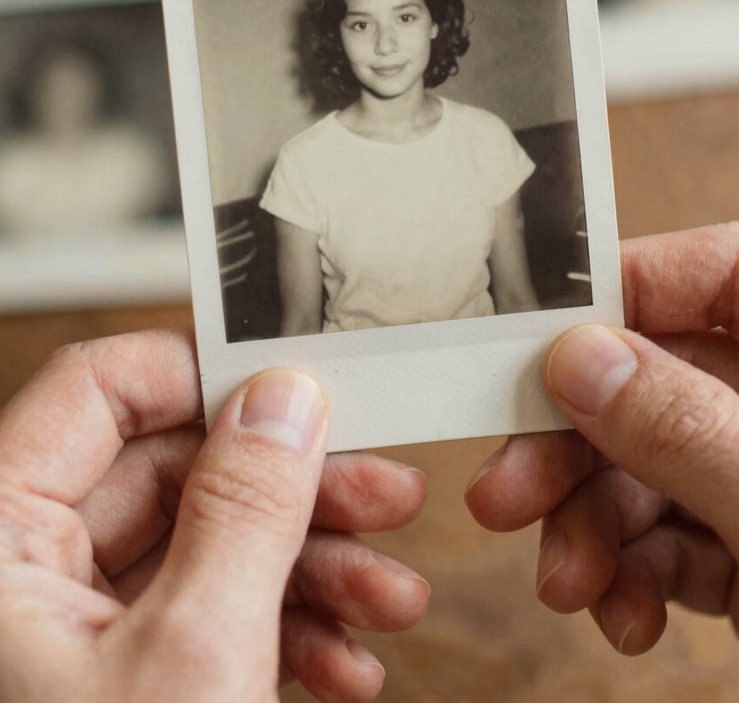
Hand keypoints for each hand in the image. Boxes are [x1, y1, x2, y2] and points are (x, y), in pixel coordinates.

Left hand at [0, 328, 428, 702]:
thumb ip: (244, 510)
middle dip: (294, 490)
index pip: (101, 388)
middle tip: (388, 496)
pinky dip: (281, 631)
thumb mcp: (191, 661)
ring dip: (308, 568)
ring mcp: (66, 628)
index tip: (304, 387)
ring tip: (393, 598)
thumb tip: (286, 397)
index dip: (206, 374)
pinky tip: (347, 665)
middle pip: (174, 471)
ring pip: (203, 546)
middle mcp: (20, 568)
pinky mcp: (112, 679)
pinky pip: (203, 617)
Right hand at [465, 222, 738, 668]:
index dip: (631, 294)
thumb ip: (693, 433)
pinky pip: (668, 533)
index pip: (728, 275)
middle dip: (579, 443)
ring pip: (649, 462)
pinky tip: (622, 616)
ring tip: (568, 584)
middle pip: (661, 378)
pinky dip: (630, 572)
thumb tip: (582, 357)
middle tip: (506, 491)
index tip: (539, 347)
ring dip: (591, 523)